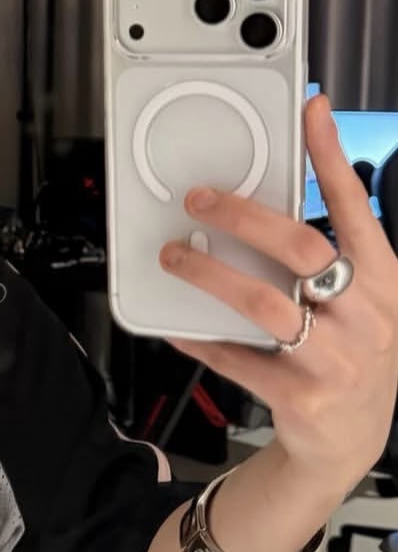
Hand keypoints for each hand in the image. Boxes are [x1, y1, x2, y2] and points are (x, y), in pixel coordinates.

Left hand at [158, 93, 397, 504]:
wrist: (350, 439)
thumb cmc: (349, 351)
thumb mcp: (357, 298)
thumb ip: (326, 252)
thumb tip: (279, 193)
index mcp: (380, 279)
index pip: (357, 207)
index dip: (332, 156)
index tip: (310, 112)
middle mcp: (365, 314)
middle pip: (301, 249)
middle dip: (244, 217)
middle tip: (199, 199)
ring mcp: (336, 358)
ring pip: (265, 304)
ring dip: (211, 275)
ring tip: (175, 256)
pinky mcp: (301, 395)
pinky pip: (237, 358)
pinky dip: (200, 338)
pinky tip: (175, 325)